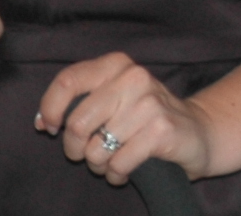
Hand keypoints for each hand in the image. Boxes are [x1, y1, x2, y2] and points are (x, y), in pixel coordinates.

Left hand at [38, 54, 212, 184]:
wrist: (198, 131)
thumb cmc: (144, 118)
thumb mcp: (112, 99)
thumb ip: (78, 103)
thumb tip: (42, 123)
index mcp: (116, 64)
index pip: (67, 81)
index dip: (51, 110)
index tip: (52, 129)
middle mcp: (133, 77)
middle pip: (77, 123)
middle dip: (76, 149)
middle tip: (89, 154)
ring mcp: (149, 102)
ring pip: (96, 149)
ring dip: (99, 165)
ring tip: (113, 160)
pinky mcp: (161, 128)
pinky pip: (118, 163)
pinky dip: (116, 174)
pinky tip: (126, 170)